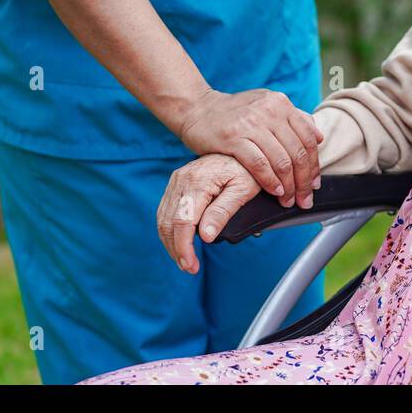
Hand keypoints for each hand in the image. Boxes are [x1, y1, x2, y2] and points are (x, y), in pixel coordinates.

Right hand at [157, 154, 260, 273]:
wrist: (242, 145)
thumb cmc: (247, 168)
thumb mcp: (243, 190)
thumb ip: (223, 212)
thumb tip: (206, 236)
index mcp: (197, 182)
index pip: (182, 222)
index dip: (183, 247)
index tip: (190, 265)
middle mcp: (181, 180)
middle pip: (168, 222)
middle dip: (175, 249)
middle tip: (189, 267)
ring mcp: (177, 180)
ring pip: (163, 218)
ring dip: (171, 242)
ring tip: (185, 260)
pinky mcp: (177, 183)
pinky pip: (166, 211)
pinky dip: (170, 230)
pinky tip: (180, 242)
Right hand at [177, 88, 322, 208]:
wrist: (197, 108)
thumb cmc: (234, 111)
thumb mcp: (266, 105)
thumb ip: (293, 118)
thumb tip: (319, 136)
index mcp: (281, 103)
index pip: (308, 139)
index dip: (314, 165)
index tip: (315, 184)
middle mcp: (269, 111)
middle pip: (297, 153)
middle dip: (304, 181)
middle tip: (305, 199)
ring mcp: (251, 124)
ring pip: (281, 161)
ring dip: (288, 186)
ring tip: (289, 200)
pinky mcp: (233, 138)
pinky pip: (259, 165)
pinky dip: (270, 182)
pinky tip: (274, 192)